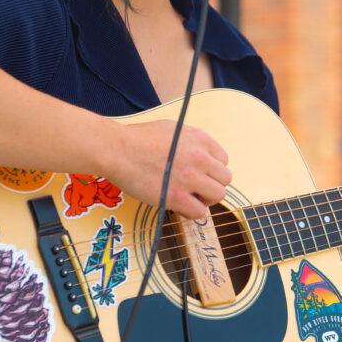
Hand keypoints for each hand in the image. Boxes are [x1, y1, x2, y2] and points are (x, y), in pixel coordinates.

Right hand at [106, 119, 230, 219]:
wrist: (116, 149)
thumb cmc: (137, 138)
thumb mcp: (172, 129)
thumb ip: (190, 142)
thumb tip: (197, 153)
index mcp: (200, 139)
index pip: (223, 160)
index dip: (212, 170)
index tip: (201, 174)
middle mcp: (200, 157)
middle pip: (225, 179)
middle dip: (212, 185)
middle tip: (196, 189)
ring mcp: (190, 177)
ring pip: (217, 195)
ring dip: (205, 199)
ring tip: (189, 198)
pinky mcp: (176, 196)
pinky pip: (199, 211)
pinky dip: (192, 212)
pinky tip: (180, 206)